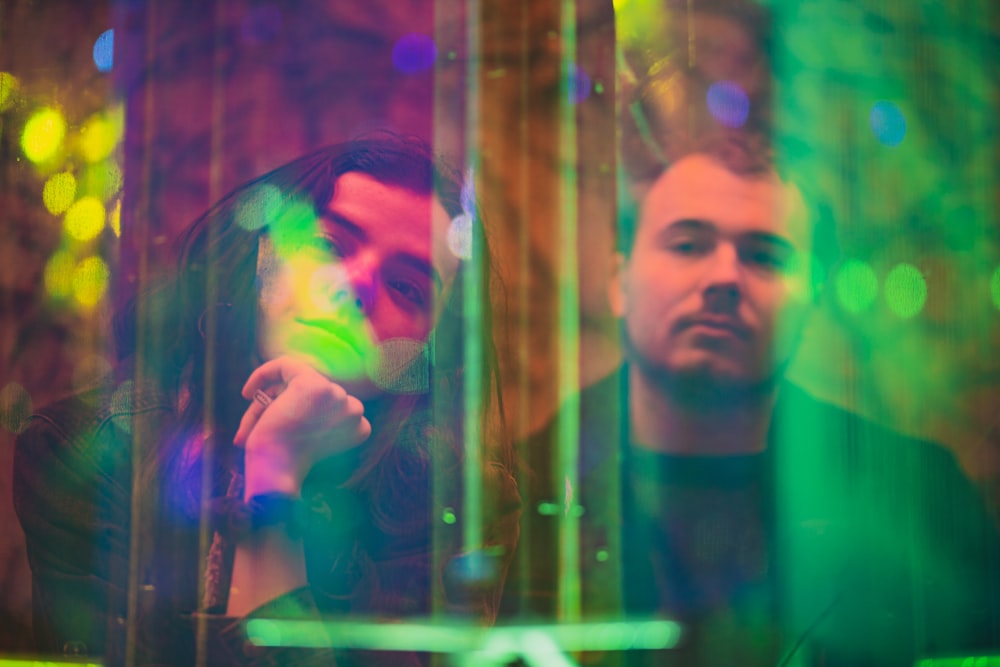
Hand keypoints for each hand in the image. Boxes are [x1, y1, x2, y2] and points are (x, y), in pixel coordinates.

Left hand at [234, 356, 371, 497]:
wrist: (278, 471)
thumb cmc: (286, 464)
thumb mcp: (311, 440)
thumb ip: (315, 417)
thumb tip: (291, 398)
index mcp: (360, 427)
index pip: (328, 408)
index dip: (301, 416)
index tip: (280, 426)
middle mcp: (354, 409)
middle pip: (312, 395)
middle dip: (281, 408)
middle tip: (257, 429)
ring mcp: (336, 394)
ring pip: (295, 385)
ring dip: (270, 403)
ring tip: (251, 427)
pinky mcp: (313, 384)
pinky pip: (285, 366)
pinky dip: (264, 374)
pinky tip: (247, 393)